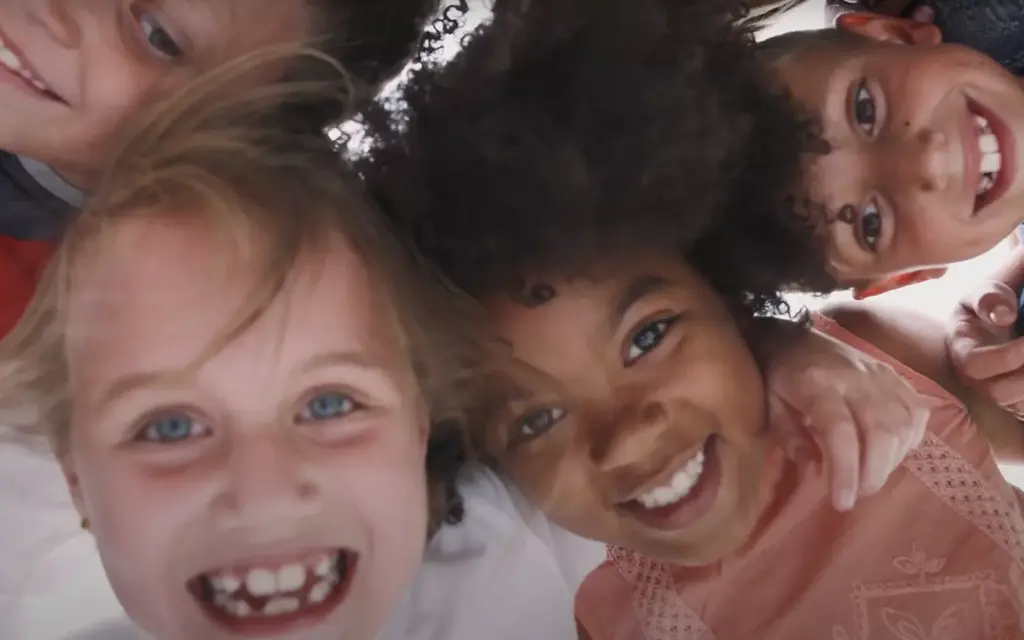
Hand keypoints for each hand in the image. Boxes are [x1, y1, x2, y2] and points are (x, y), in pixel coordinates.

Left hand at [766, 329, 928, 511]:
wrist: (793, 334)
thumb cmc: (779, 376)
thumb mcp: (770, 406)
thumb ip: (791, 438)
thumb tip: (817, 471)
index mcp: (817, 383)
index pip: (840, 430)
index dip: (846, 469)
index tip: (843, 502)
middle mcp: (855, 378)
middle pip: (881, 430)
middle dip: (873, 473)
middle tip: (857, 494)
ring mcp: (880, 375)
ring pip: (904, 424)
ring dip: (892, 461)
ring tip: (870, 475)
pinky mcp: (895, 376)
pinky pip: (916, 412)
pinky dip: (910, 439)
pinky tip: (892, 452)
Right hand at [947, 281, 1023, 416]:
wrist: (1000, 318)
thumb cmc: (990, 305)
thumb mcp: (987, 293)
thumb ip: (989, 298)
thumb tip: (1003, 316)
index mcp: (961, 349)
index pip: (973, 364)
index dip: (1005, 357)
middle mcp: (974, 376)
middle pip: (997, 393)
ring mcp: (996, 390)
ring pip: (1017, 404)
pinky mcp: (1014, 397)